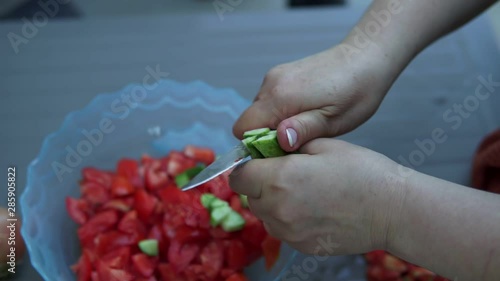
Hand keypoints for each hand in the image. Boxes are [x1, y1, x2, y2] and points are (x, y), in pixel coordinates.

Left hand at [229, 139, 405, 254]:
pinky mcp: (301, 247)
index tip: (261, 162)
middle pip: (249, 196)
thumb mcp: (323, 144)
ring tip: (301, 191)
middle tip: (286, 174)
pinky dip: (287, 219)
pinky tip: (312, 209)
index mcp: (278, 179)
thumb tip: (270, 147)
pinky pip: (281, 230)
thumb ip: (288, 146)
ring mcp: (288, 233)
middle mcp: (277, 210)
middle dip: (260, 184)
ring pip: (264, 215)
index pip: (238, 176)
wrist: (392, 210)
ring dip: (272, 202)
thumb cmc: (362, 171)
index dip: (247, 167)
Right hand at [233, 45, 395, 150]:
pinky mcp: (282, 73)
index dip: (256, 145)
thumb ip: (304, 130)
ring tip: (307, 124)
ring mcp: (275, 76)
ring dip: (276, 123)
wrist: (366, 57)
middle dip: (268, 135)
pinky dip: (281, 111)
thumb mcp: (333, 120)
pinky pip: (270, 100)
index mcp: (280, 96)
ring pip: (261, 111)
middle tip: (300, 140)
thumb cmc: (356, 92)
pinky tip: (306, 111)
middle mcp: (271, 83)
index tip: (282, 151)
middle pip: (251, 120)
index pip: (243, 128)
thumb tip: (279, 140)